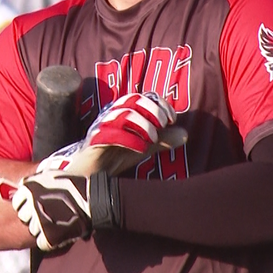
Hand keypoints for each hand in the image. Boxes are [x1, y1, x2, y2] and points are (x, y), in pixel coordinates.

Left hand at [11, 170, 91, 250]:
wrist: (92, 199)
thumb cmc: (73, 185)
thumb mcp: (49, 175)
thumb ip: (31, 181)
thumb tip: (12, 186)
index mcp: (29, 189)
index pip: (17, 202)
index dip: (26, 204)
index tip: (37, 204)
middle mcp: (31, 204)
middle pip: (24, 216)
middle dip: (33, 216)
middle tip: (49, 213)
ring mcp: (39, 220)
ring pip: (33, 230)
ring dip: (42, 228)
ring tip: (57, 220)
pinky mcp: (49, 236)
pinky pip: (41, 242)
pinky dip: (49, 240)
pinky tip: (59, 231)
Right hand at [62, 92, 185, 176]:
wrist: (87, 176)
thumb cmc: (114, 156)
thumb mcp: (143, 146)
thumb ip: (162, 140)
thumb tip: (185, 134)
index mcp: (123, 112)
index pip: (143, 96)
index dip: (159, 103)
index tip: (171, 119)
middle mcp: (111, 115)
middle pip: (133, 100)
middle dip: (152, 110)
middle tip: (163, 125)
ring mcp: (101, 127)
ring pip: (123, 114)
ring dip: (142, 125)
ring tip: (152, 140)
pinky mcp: (93, 142)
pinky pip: (111, 134)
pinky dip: (129, 139)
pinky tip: (141, 148)